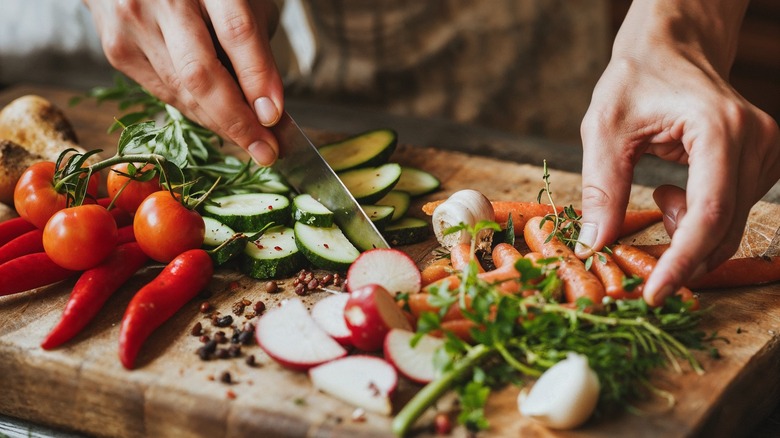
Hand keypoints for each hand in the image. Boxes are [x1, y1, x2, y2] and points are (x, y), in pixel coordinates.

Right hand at [84, 0, 282, 165]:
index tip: (274, 116)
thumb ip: (256, 46)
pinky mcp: (117, 48)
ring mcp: (133, 22)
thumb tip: (268, 106)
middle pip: (200, 73)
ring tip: (250, 140)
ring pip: (182, 92)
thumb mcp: (243, 0)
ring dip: (220, 123)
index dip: (257, 78)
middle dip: (237, 120)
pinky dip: (195, 112)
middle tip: (265, 150)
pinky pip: (164, 94)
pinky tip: (217, 119)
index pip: (236, 33)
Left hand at [576, 0, 779, 305]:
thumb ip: (601, 188)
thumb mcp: (603, 130)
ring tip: (657, 191)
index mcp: (719, 129)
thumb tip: (595, 245)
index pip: (709, 213)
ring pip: (729, 226)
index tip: (654, 294)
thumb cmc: (635, 80)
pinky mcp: (763, 161)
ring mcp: (767, 151)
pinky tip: (672, 189)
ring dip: (685, 231)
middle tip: (637, 255)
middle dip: (679, 255)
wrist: (670, 49)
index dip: (682, 261)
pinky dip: (697, 219)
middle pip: (724, 227)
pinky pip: (731, 213)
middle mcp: (757, 141)